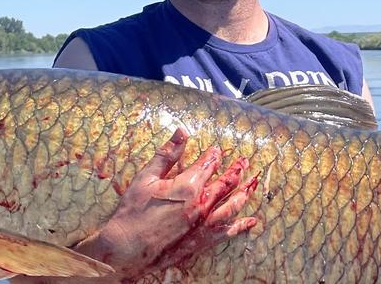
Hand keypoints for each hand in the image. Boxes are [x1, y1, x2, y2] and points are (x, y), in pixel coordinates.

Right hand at [70, 128, 258, 278]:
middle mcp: (203, 204)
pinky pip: (229, 232)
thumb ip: (167, 154)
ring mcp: (205, 224)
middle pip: (227, 183)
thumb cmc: (134, 212)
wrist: (127, 248)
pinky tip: (252, 221)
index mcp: (189, 185)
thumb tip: (181, 131)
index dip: (215, 155)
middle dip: (237, 169)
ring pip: (233, 205)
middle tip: (244, 161)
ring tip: (253, 183)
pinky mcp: (204, 240)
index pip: (209, 164)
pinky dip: (242, 226)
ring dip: (245, 192)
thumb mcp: (146, 177)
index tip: (217, 150)